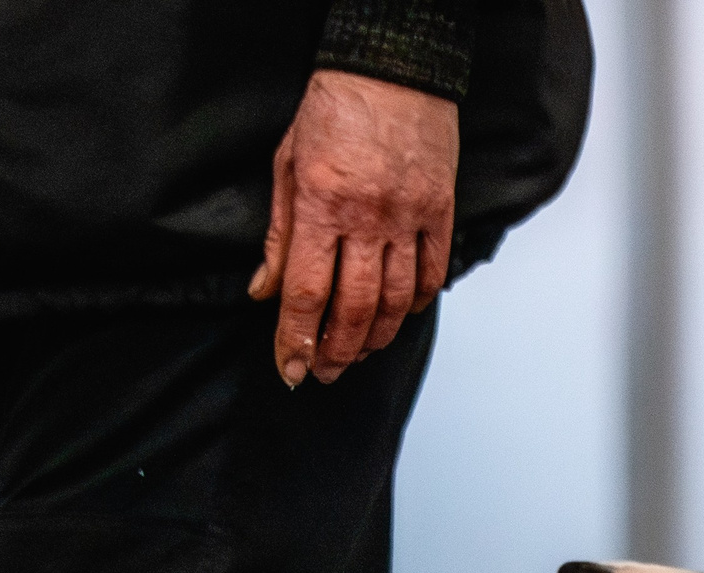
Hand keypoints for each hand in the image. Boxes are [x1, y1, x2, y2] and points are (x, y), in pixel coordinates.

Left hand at [249, 69, 458, 387]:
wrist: (393, 69)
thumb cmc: (335, 109)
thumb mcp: (287, 164)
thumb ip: (278, 234)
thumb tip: (264, 290)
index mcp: (322, 204)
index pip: (307, 291)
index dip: (296, 339)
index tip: (290, 369)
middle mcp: (368, 217)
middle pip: (355, 308)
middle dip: (336, 351)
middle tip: (324, 373)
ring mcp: (409, 218)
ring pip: (396, 300)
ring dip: (376, 338)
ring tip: (358, 354)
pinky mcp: (439, 212)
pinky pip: (432, 273)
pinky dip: (416, 304)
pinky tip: (400, 316)